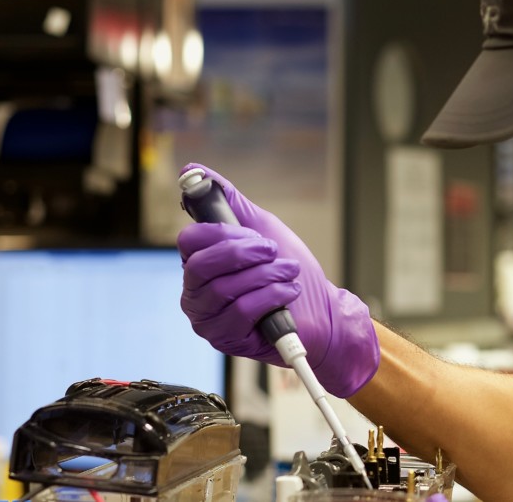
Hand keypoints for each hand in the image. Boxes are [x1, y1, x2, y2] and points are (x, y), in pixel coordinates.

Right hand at [177, 163, 378, 396]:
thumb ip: (228, 203)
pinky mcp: (229, 340)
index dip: (222, 233)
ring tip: (289, 272)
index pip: (189, 242)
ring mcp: (210, 320)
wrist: (323, 312)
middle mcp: (197, 293)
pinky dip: (272, 295)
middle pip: (200, 266)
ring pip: (225, 289)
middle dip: (243, 253)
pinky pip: (243, 311)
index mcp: (201, 265)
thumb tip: (192, 171)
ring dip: (266, 274)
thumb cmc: (289, 271)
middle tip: (273, 250)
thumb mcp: (262, 228)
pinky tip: (289, 293)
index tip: (252, 233)